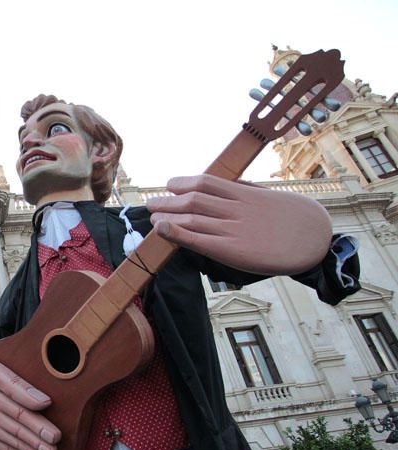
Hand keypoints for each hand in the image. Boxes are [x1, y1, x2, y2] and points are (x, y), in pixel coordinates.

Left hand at [146, 174, 332, 274]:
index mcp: (244, 194)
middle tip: (150, 202)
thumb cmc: (295, 218)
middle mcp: (235, 209)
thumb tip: (228, 182)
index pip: (206, 182)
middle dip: (168, 199)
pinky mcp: (232, 250)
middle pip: (193, 199)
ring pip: (191, 217)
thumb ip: (247, 189)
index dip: (184, 181)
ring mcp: (233, 229)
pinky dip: (177, 233)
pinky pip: (199, 240)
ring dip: (166, 215)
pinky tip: (161, 229)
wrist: (316, 240)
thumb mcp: (270, 196)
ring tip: (151, 215)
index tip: (170, 184)